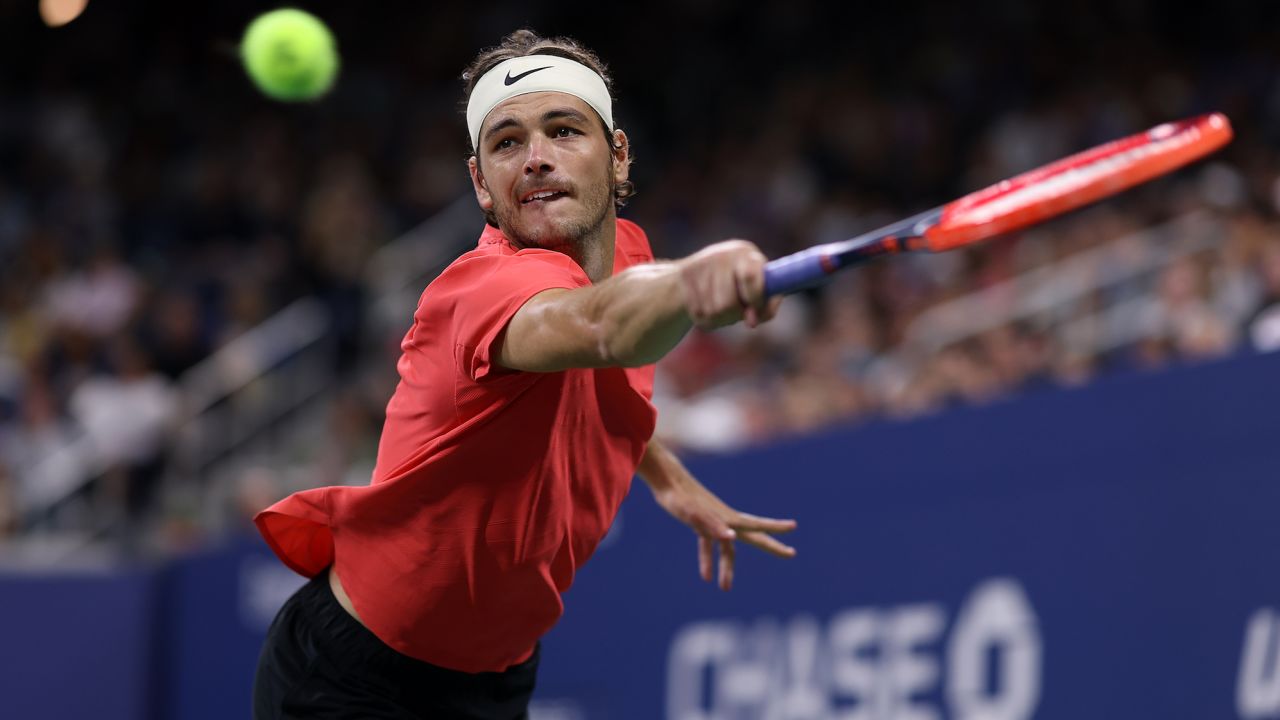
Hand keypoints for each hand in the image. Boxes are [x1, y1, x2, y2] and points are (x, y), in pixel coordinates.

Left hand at [648, 463, 797, 590]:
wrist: (666, 482)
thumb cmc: (680, 498)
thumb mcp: (694, 514)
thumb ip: (712, 525)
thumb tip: (732, 538)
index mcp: (728, 518)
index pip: (757, 525)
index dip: (776, 527)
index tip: (794, 526)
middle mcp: (725, 520)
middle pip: (753, 537)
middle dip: (771, 546)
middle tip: (791, 553)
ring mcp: (714, 522)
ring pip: (727, 549)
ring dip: (727, 568)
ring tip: (724, 588)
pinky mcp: (701, 524)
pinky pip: (708, 545)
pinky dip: (707, 560)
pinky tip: (705, 577)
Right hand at [676, 240, 783, 329]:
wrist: (697, 274)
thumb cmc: (739, 285)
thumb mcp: (757, 291)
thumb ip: (766, 307)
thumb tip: (751, 321)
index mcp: (744, 253)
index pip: (750, 276)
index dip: (755, 298)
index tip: (754, 307)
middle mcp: (721, 256)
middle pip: (728, 304)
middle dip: (735, 314)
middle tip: (738, 310)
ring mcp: (699, 266)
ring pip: (713, 312)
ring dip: (722, 318)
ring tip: (723, 307)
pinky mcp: (683, 279)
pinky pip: (699, 314)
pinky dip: (708, 319)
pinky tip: (708, 306)